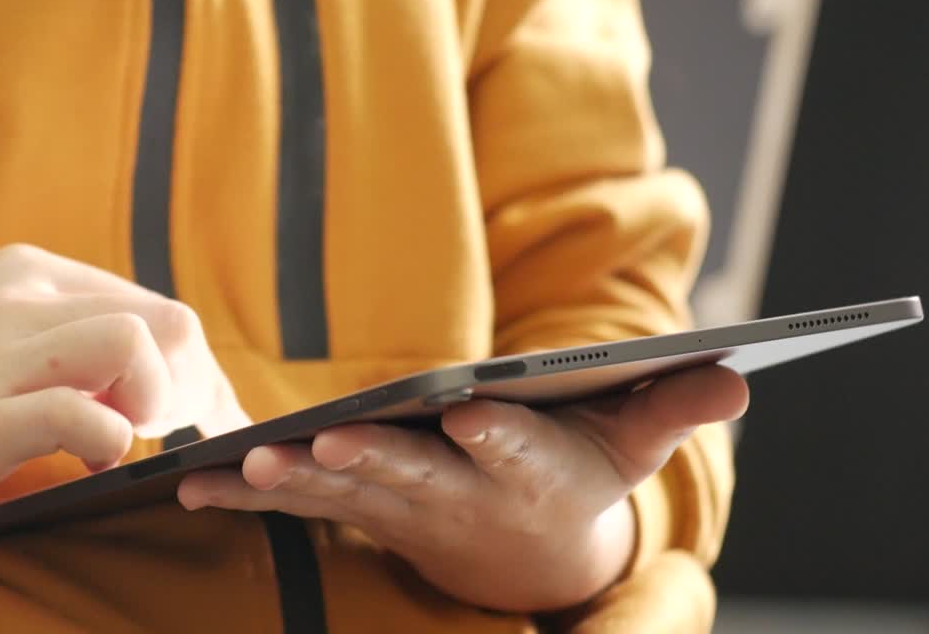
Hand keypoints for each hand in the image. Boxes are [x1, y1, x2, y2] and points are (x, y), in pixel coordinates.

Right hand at [0, 244, 248, 550]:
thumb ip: (60, 336)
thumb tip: (144, 370)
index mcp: (28, 272)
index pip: (154, 304)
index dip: (193, 366)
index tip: (199, 412)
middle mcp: (18, 296)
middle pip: (165, 320)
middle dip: (194, 385)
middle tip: (181, 433)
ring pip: (133, 344)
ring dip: (156, 401)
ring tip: (131, 435)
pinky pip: (80, 414)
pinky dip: (107, 441)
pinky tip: (91, 461)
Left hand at [177, 365, 746, 612]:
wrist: (524, 556)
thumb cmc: (578, 477)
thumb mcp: (630, 444)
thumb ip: (671, 406)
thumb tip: (739, 371)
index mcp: (530, 470)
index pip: (518, 451)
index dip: (500, 436)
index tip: (474, 412)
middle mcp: (459, 493)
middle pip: (414, 476)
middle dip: (372, 461)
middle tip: (327, 443)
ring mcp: (400, 505)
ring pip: (342, 492)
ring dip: (291, 482)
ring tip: (242, 468)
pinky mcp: (357, 504)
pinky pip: (297, 502)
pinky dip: (243, 496)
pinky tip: (189, 486)